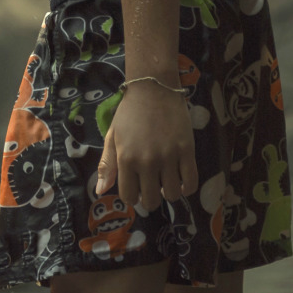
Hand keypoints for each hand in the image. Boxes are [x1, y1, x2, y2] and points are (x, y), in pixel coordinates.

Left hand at [96, 84, 196, 212]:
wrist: (153, 91)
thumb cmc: (129, 114)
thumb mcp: (112, 138)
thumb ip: (107, 166)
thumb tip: (100, 192)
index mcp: (126, 159)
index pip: (128, 196)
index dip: (132, 198)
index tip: (135, 190)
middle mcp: (147, 161)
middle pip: (151, 200)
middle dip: (149, 199)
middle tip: (150, 187)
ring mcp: (169, 157)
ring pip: (173, 194)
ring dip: (169, 193)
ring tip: (165, 182)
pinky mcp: (188, 151)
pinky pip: (191, 182)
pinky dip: (187, 187)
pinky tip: (181, 180)